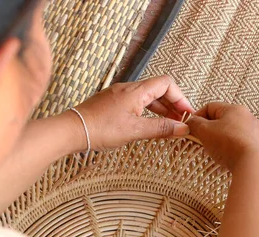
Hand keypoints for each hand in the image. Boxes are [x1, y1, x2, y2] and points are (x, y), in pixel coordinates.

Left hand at [70, 76, 194, 150]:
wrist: (71, 130)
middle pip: (158, 90)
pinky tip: (149, 124)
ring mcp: (118, 95)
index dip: (180, 98)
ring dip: (160, 109)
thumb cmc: (100, 129)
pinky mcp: (111, 103)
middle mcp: (128, 88)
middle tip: (180, 122)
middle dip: (172, 105)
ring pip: (146, 97)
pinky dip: (147, 112)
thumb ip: (161, 128)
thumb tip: (182, 129)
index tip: (186, 114)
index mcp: (136, 91)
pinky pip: (135, 103)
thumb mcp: (135, 131)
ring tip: (168, 125)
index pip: (166, 84)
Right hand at [186, 102, 258, 171]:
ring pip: (233, 132)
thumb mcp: (205, 131)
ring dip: (221, 140)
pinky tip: (229, 158)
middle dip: (210, 130)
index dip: (197, 117)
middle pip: (223, 120)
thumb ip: (194, 124)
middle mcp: (248, 117)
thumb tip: (190, 122)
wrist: (253, 164)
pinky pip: (242, 144)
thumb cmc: (228, 144)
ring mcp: (256, 132)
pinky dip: (233, 149)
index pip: (210, 107)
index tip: (191, 128)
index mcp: (234, 109)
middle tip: (202, 141)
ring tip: (215, 152)